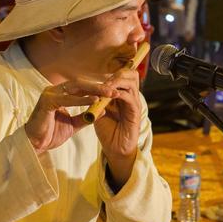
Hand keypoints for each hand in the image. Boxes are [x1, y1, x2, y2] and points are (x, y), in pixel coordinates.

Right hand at [25, 79, 117, 153]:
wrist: (35, 144)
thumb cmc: (51, 133)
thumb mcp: (73, 124)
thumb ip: (86, 117)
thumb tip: (102, 110)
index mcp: (60, 94)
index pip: (81, 88)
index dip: (97, 89)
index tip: (112, 93)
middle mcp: (54, 90)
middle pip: (80, 84)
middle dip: (98, 87)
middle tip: (113, 91)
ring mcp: (49, 94)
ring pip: (75, 88)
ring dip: (93, 90)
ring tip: (107, 94)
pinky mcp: (46, 101)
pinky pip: (67, 99)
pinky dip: (81, 100)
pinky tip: (93, 101)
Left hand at [92, 68, 142, 184]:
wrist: (114, 149)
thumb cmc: (107, 130)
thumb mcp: (99, 110)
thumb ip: (97, 98)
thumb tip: (87, 86)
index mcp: (124, 94)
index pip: (123, 74)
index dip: (112, 72)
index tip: (97, 76)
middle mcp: (131, 96)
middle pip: (131, 74)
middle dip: (116, 74)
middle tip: (102, 81)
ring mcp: (134, 104)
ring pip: (131, 82)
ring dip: (116, 82)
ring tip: (104, 88)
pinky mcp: (135, 113)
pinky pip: (129, 97)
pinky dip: (119, 94)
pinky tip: (108, 97)